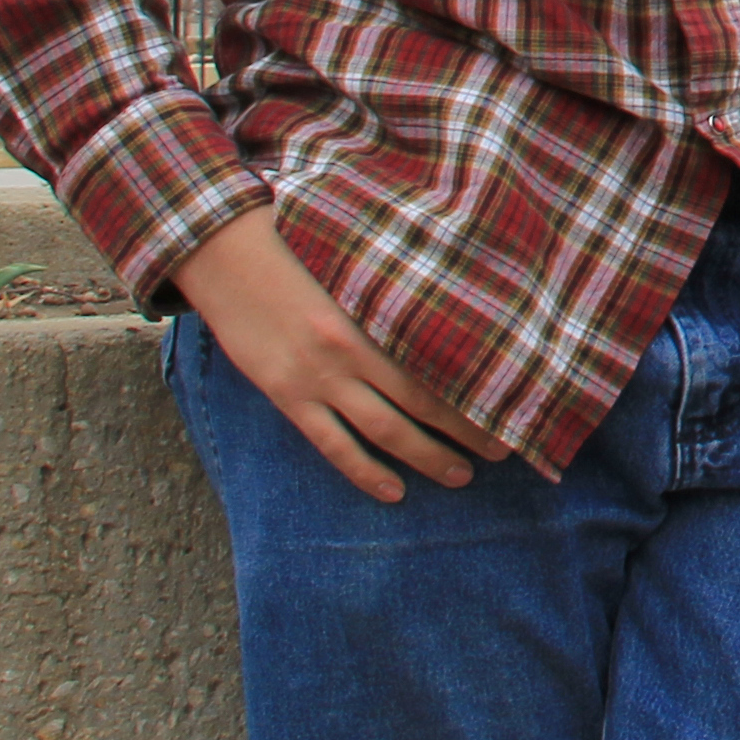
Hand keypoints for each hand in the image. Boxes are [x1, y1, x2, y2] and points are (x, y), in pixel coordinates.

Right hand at [171, 209, 512, 505]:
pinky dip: (364, 472)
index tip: (512, 403)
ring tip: (460, 476)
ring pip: (384, 430)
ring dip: (426, 457)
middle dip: (465, 431)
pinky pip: (332, 444)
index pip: (438, 361)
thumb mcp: (352, 264)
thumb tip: (444, 304)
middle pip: (422, 403)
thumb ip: (393, 289)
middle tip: (503, 452)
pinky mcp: (287, 396)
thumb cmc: (297, 248)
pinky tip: (392, 491)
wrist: (228, 255)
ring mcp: (318, 378)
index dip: (475, 388)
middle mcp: (352, 351)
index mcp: (373, 313)